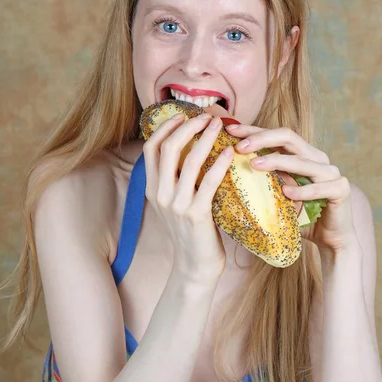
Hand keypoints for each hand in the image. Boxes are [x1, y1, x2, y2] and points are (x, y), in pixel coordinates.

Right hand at [143, 113, 234, 283]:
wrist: (194, 266)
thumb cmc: (189, 231)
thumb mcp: (172, 203)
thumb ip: (174, 179)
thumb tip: (188, 148)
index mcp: (152, 188)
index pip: (151, 148)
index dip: (165, 127)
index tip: (182, 115)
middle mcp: (160, 194)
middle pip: (168, 148)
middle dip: (188, 127)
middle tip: (206, 117)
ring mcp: (177, 205)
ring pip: (189, 161)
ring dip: (206, 139)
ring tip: (220, 127)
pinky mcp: (196, 215)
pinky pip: (209, 182)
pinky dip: (219, 164)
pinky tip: (230, 153)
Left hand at [225, 124, 355, 253]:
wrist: (331, 238)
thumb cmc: (300, 214)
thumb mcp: (278, 193)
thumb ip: (265, 179)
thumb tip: (229, 170)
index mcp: (303, 153)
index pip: (276, 135)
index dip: (253, 130)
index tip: (230, 130)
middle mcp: (318, 157)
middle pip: (289, 138)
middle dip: (262, 139)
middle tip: (239, 147)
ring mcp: (331, 172)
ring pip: (301, 161)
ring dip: (276, 162)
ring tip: (255, 165)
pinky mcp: (341, 190)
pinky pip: (320, 188)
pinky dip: (303, 191)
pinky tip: (287, 193)